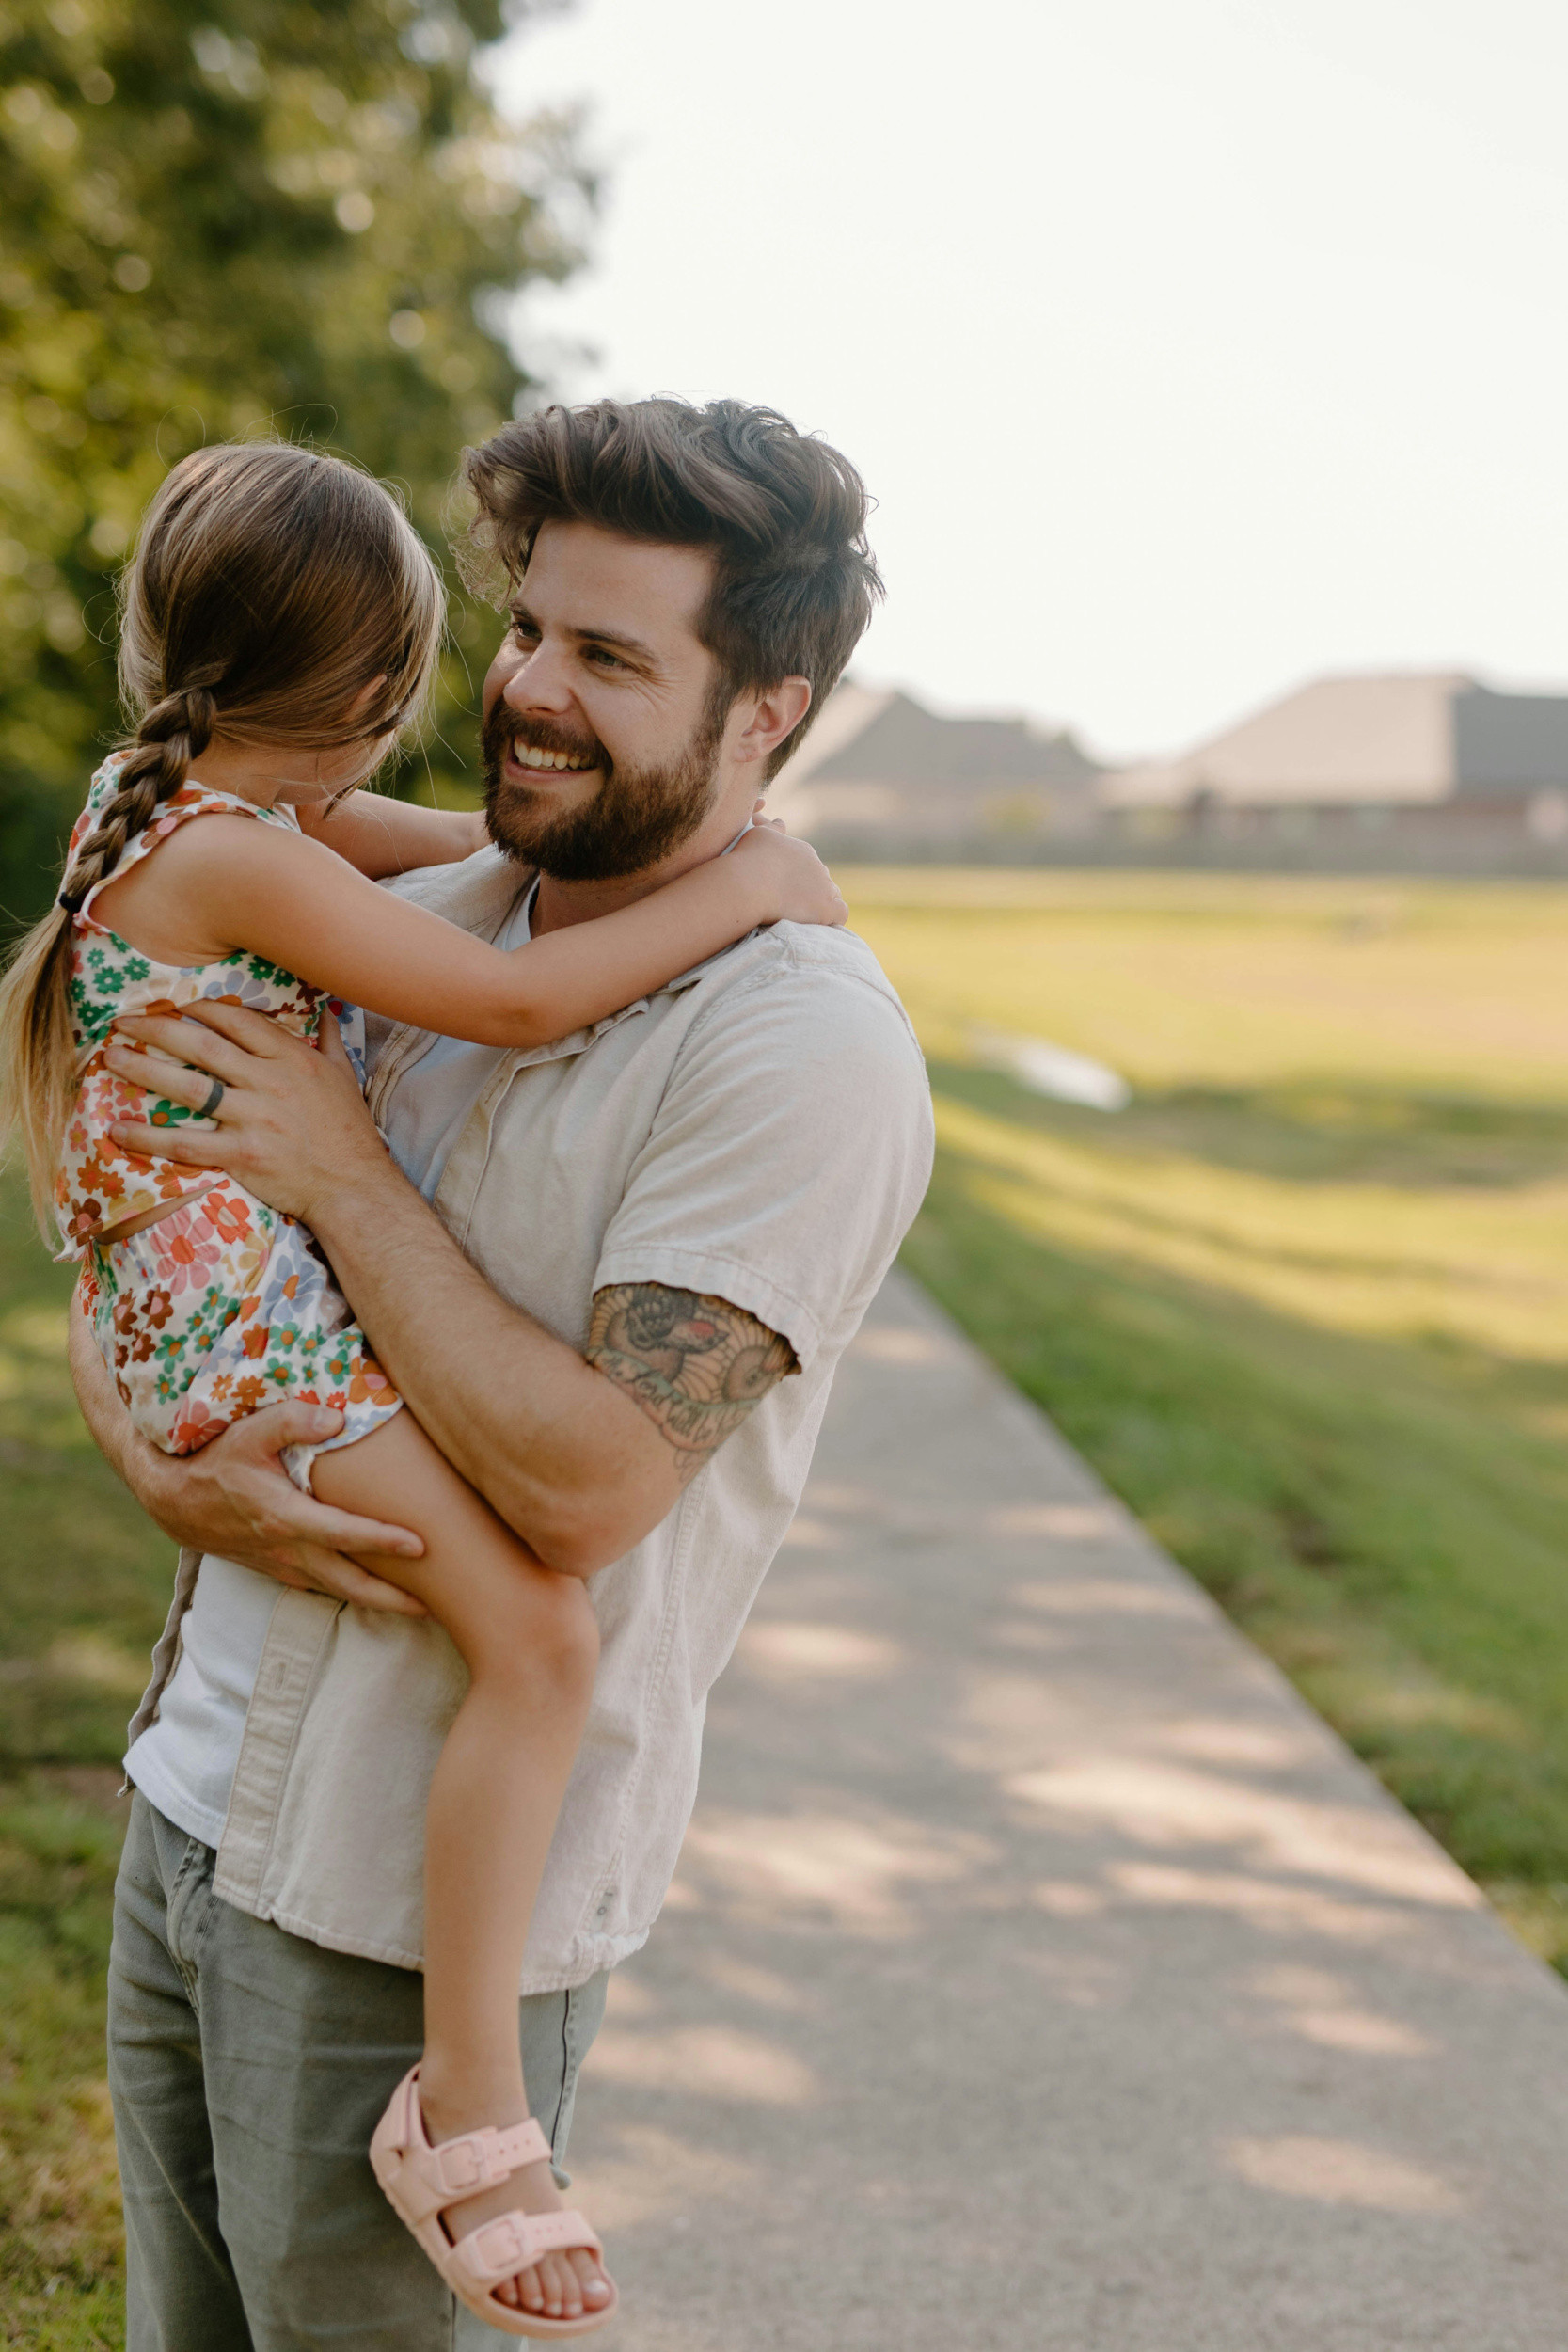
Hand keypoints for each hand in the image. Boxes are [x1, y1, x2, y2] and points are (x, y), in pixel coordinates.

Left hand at [104, 1000, 386, 1228]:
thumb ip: (332, 1040)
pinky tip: (120, 1129)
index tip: (176, 1007)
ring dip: (143, 1070)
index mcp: (292, 1058)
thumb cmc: (350, 1132)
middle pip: (201, 1045)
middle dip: (156, 1028)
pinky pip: (186, 1143)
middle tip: (124, 1022)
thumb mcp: (346, 1076)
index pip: (237, 1020)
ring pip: (188, 1087)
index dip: (200, 1009)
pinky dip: (149, 1136)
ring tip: (111, 1059)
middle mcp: (268, 1081)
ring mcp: (253, 1118)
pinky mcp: (240, 1155)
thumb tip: (328, 1009)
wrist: (354, 1185)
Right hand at [126, 1397, 427, 1613]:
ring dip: (377, 1601)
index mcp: (283, 1516)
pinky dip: (351, 1593)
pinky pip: (321, 1586)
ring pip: (337, 1590)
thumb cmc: (215, 1459)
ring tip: (420, 1607)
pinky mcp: (276, 1569)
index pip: (343, 1534)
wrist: (174, 1500)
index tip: (421, 1546)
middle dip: (393, 1597)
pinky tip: (377, 1592)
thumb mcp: (248, 1430)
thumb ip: (292, 1420)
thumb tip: (337, 1419)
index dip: (383, 1540)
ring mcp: (281, 1564)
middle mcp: (286, 1548)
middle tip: (436, 1606)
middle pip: (348, 1582)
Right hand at [730, 817, 847, 928]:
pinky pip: (841, 913)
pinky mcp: (827, 908)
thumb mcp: (758, 834)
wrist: (747, 885)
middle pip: (821, 880)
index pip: (809, 865)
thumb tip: (780, 821)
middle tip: (788, 902)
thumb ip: (772, 828)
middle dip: (809, 890)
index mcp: (804, 850)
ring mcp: (825, 887)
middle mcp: (819, 866)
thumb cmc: (748, 859)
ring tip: (800, 913)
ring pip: (832, 895)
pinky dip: (833, 917)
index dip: (798, 878)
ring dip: (820, 903)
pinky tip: (819, 921)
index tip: (782, 888)